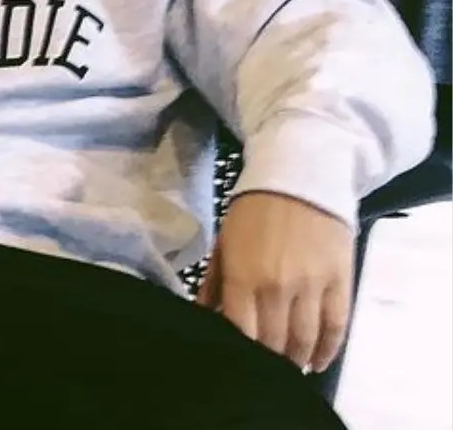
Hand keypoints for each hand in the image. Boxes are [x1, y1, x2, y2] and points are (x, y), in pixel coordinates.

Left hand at [197, 191, 353, 372]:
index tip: (238, 359)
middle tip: (264, 366)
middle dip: (268, 359)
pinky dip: (328, 349)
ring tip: (289, 368)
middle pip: (274, 342)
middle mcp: (278, 286)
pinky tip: (318, 361)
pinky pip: (336, 326)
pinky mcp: (340, 281)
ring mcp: (312, 285)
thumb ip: (215, 282)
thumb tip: (205, 315)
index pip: (241, 331)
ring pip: (304, 339)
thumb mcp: (224, 242)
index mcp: (244, 277)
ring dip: (296, 359)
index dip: (240, 351)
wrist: (301, 177)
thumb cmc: (254, 210)